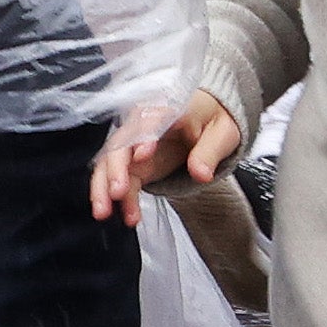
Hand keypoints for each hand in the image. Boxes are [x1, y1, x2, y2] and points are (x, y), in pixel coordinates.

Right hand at [92, 90, 241, 220]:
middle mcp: (143, 126)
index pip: (150, 121)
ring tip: (105, 211)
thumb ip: (209, 152)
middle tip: (118, 191)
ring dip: (104, 187)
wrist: (206, 120)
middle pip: (121, 144)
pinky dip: (121, 199)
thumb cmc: (211, 119)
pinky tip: (129, 216)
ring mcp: (134, 146)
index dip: (143, 138)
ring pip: (110, 164)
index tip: (142, 156)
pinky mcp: (134, 165)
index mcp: (166, 110)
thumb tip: (200, 172)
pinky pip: (121, 181)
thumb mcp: (222, 132)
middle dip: (115, 168)